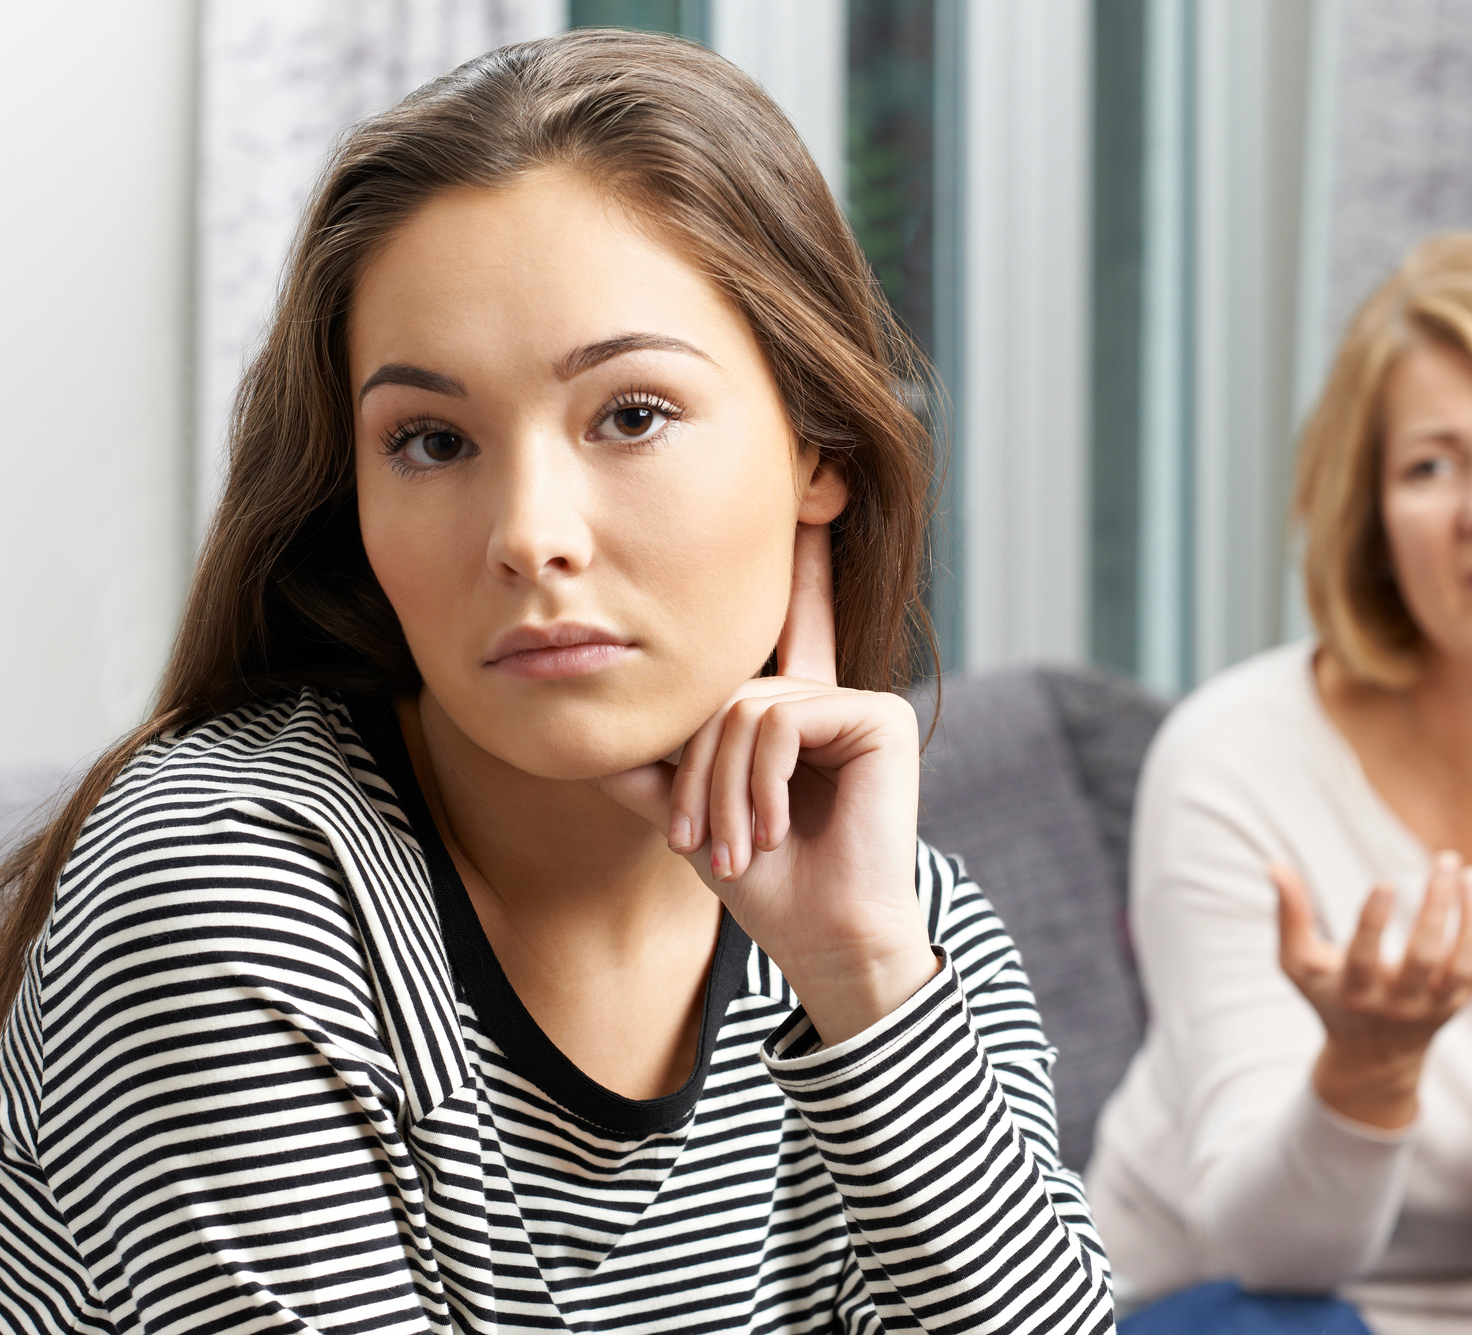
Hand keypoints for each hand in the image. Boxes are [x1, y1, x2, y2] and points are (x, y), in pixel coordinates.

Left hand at [596, 522, 937, 1045]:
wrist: (823, 937)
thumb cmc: (768, 887)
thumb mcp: (692, 816)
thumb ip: (650, 770)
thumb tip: (590, 736)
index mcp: (797, 712)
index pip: (794, 623)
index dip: (804, 564)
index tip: (816, 497)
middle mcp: (830, 697)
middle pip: (726, 692)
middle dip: (699, 772)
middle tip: (699, 842)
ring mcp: (860, 703)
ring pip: (747, 708)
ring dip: (721, 788)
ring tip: (733, 848)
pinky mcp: (880, 716)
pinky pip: (782, 719)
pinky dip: (759, 780)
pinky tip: (770, 827)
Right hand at [1274, 852, 1471, 1127]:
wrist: (1375, 1055)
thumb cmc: (1332, 995)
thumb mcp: (1299, 964)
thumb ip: (1289, 917)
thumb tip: (1275, 865)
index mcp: (1354, 993)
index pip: (1364, 960)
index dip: (1373, 924)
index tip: (1384, 883)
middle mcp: (1398, 1003)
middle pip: (1426, 958)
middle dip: (1438, 907)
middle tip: (1446, 859)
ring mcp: (1435, 1005)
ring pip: (1466, 963)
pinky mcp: (1462, 1000)